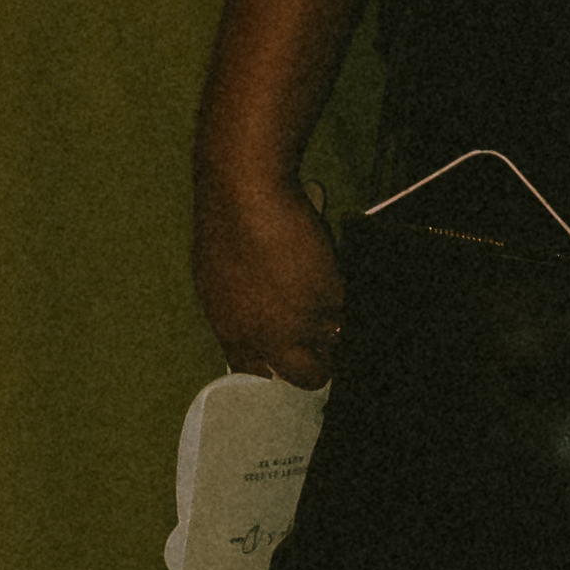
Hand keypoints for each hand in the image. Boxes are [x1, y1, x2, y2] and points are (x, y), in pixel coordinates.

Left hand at [193, 158, 345, 388]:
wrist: (246, 194)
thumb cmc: (227, 225)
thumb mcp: (220, 281)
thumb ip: (241, 311)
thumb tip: (259, 322)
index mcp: (233, 333)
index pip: (260, 374)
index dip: (280, 365)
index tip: (293, 354)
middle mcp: (268, 337)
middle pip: (308, 376)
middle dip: (321, 362)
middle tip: (325, 338)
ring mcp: (302, 322)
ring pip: (336, 346)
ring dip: (338, 327)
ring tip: (331, 299)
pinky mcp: (330, 299)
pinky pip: (348, 311)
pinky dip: (345, 295)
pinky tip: (334, 273)